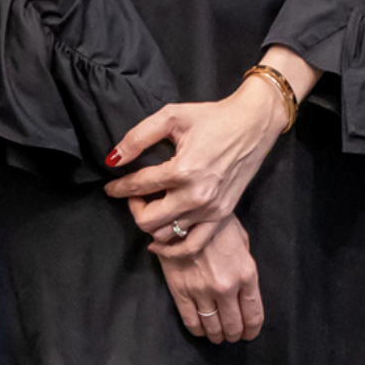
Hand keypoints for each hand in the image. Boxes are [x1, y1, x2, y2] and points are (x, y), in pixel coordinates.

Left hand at [107, 49, 310, 248]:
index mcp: (183, 170)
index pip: (138, 187)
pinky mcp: (221, 215)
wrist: (253, 124)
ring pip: (165, 234)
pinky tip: (160, 242)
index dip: (119, 187)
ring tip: (152, 206)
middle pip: (147, 220)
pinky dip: (173, 248)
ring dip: (151, 223)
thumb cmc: (213, 117)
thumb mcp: (172, 116)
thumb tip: (114, 159)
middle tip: (135, 194)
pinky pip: (192, 244)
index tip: (111, 187)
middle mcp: (196, 195)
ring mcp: (210, 209)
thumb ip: (138, 137)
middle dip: (134, 208)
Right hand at [162, 213, 264, 343]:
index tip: (249, 334)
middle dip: (234, 334)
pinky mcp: (181, 291)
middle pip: (233, 325)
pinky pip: (190, 320)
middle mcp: (226, 288)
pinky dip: (197, 330)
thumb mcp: (243, 242)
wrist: (185, 215)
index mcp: (246, 275)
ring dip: (217, 335)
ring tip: (217, 336)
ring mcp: (202, 292)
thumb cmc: (218, 224)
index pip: (253, 314)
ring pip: (212, 326)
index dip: (252, 330)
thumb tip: (244, 288)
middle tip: (232, 336)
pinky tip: (200, 331)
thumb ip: (245, 268)